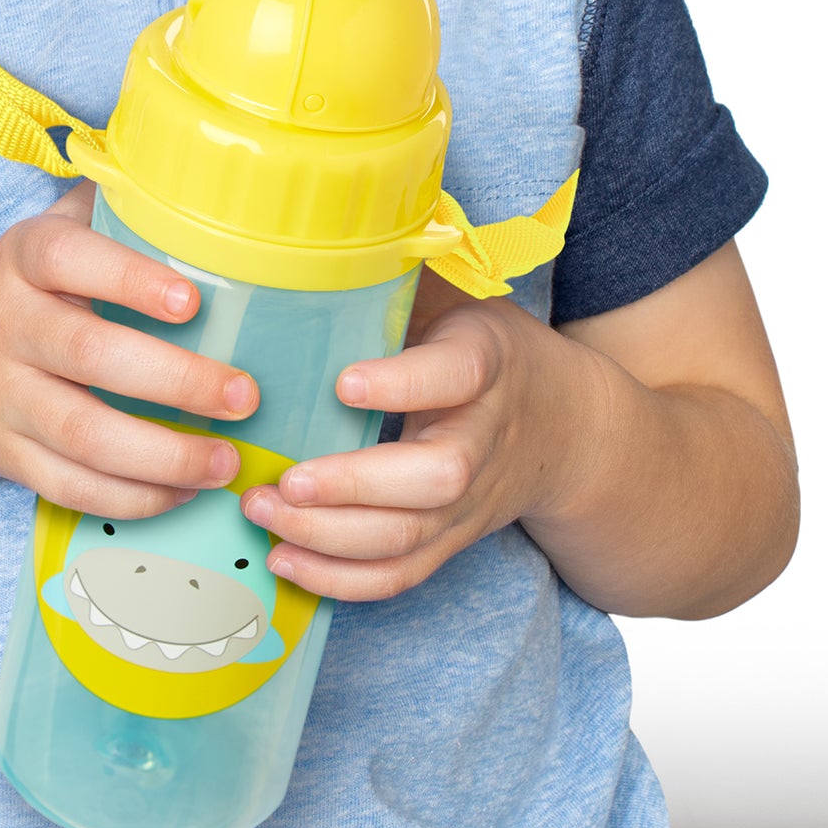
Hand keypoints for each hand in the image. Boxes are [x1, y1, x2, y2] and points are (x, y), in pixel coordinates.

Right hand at [0, 182, 259, 518]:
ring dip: (164, 455)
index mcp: (21, 260)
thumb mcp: (49, 234)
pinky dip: (134, 498)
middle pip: (89, 355)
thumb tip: (195, 177)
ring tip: (226, 460)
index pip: (67, 257)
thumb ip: (112, 206)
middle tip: (244, 395)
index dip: (129, 279)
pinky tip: (185, 491)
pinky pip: (72, 486)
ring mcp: (3, 397)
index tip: (192, 301)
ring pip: (84, 435)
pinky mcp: (7, 457)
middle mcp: (6, 325)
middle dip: (176, 380)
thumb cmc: (23, 291)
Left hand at [238, 286, 603, 600]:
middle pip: (436, 477)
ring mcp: (469, 501)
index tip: (343, 383)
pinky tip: (284, 561)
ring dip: (331, 539)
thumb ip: (397, 281)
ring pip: (411, 537)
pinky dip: (341, 581)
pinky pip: (402, 575)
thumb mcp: (455, 300)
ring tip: (263, 514)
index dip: (401, 384)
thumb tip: (318, 245)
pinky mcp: (452, 540)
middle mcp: (483, 438)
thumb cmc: (484, 350)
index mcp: (485, 363)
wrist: (565, 425)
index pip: (454, 375)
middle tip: (286, 481)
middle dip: (356, 486)